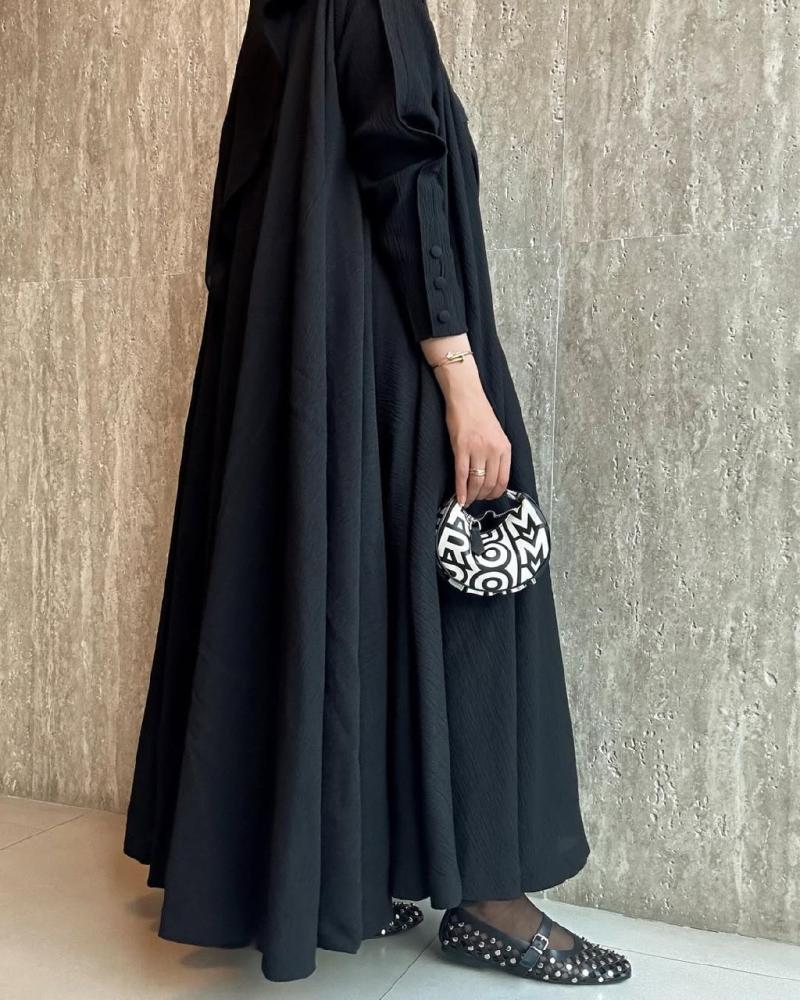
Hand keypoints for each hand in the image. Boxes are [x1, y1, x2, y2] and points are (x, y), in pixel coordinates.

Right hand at [422, 337, 510, 505]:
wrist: (466, 396)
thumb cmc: (479, 414)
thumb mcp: (496, 434)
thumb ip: (497, 453)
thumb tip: (492, 475)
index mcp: (505, 448)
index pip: (503, 480)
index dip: (495, 493)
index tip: (487, 498)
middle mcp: (494, 450)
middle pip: (490, 483)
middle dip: (482, 497)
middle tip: (474, 501)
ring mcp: (478, 449)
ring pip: (477, 482)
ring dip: (471, 495)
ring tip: (466, 501)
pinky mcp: (462, 447)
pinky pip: (462, 474)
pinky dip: (461, 489)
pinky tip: (459, 497)